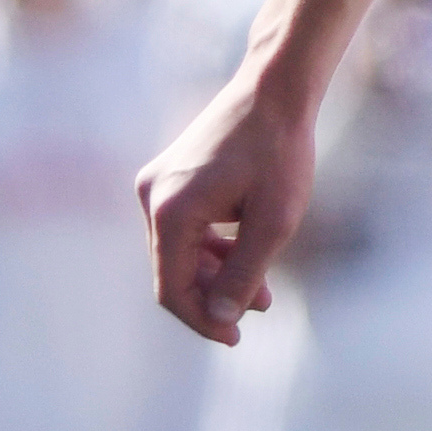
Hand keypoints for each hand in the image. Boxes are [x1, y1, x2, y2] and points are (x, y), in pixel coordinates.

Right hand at [137, 66, 320, 345]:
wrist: (273, 90)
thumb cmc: (280, 152)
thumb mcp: (275, 221)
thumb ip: (245, 272)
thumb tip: (222, 317)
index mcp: (170, 212)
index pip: (173, 288)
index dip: (203, 319)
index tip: (235, 340)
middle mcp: (152, 198)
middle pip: (174, 271)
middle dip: (215, 296)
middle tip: (260, 309)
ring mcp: (157, 185)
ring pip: (180, 250)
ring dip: (217, 273)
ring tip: (262, 290)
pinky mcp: (170, 176)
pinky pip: (185, 227)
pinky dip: (212, 247)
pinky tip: (246, 255)